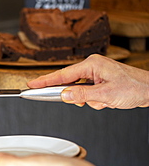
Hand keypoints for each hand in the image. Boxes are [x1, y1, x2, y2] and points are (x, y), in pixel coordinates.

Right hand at [27, 54, 148, 109]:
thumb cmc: (134, 87)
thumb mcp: (106, 94)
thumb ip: (82, 95)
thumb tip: (64, 95)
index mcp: (91, 64)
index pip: (62, 75)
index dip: (45, 81)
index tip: (32, 84)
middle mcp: (92, 67)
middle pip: (70, 83)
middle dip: (76, 96)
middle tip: (86, 100)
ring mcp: (96, 74)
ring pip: (79, 91)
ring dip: (89, 100)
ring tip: (104, 100)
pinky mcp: (99, 81)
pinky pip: (88, 93)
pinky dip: (94, 100)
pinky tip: (106, 100)